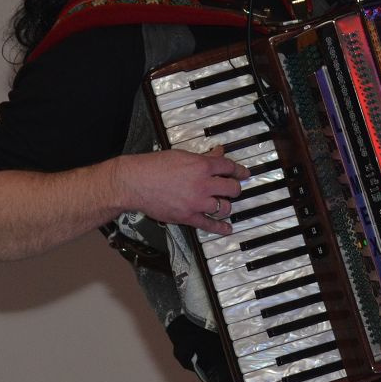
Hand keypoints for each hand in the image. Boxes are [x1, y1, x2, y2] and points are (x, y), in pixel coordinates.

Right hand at [113, 147, 249, 235]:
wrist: (135, 182)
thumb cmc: (155, 166)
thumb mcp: (182, 155)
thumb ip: (203, 157)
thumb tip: (218, 153)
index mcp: (202, 166)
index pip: (228, 167)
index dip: (240, 170)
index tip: (244, 173)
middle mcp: (203, 184)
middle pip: (231, 188)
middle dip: (234, 188)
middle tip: (233, 188)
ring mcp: (196, 202)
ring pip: (224, 207)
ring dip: (226, 205)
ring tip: (225, 204)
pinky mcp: (188, 216)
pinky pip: (209, 224)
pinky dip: (221, 227)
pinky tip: (227, 228)